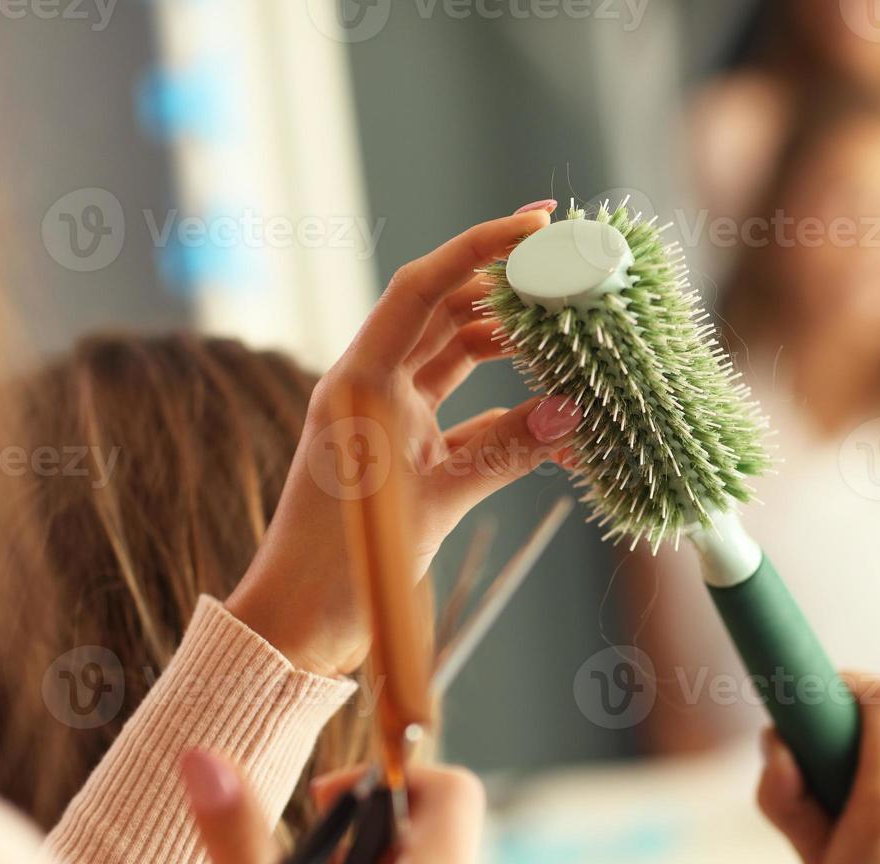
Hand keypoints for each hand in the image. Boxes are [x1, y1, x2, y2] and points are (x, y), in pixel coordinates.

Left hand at [226, 203, 579, 675]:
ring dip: (509, 343)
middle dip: (503, 286)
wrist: (302, 626)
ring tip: (566, 330)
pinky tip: (553, 407)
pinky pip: (466, 411)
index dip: (481, 247)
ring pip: (457, 358)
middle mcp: (371, 387)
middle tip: (564, 266)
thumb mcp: (438, 501)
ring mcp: (389, 418)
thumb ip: (510, 452)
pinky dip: (508, 406)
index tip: (539, 222)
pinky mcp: (406, 452)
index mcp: (360, 380)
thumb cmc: (347, 565)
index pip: (424, 287)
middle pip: (444, 311)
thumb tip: (577, 411)